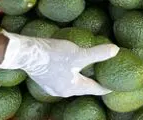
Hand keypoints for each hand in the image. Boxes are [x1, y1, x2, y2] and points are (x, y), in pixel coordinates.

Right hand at [0, 31, 119, 96]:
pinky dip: (71, 74)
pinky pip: (63, 78)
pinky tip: (72, 66)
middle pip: (84, 87)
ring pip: (72, 83)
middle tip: (105, 74)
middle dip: (95, 81)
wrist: (26, 53)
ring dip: (82, 77)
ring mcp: (51, 87)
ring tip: (91, 69)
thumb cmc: (54, 55)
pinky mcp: (44, 79)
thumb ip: (98, 54)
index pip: (95, 89)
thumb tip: (116, 50)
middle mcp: (62, 91)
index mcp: (72, 88)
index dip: (106, 86)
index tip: (116, 84)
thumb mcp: (79, 54)